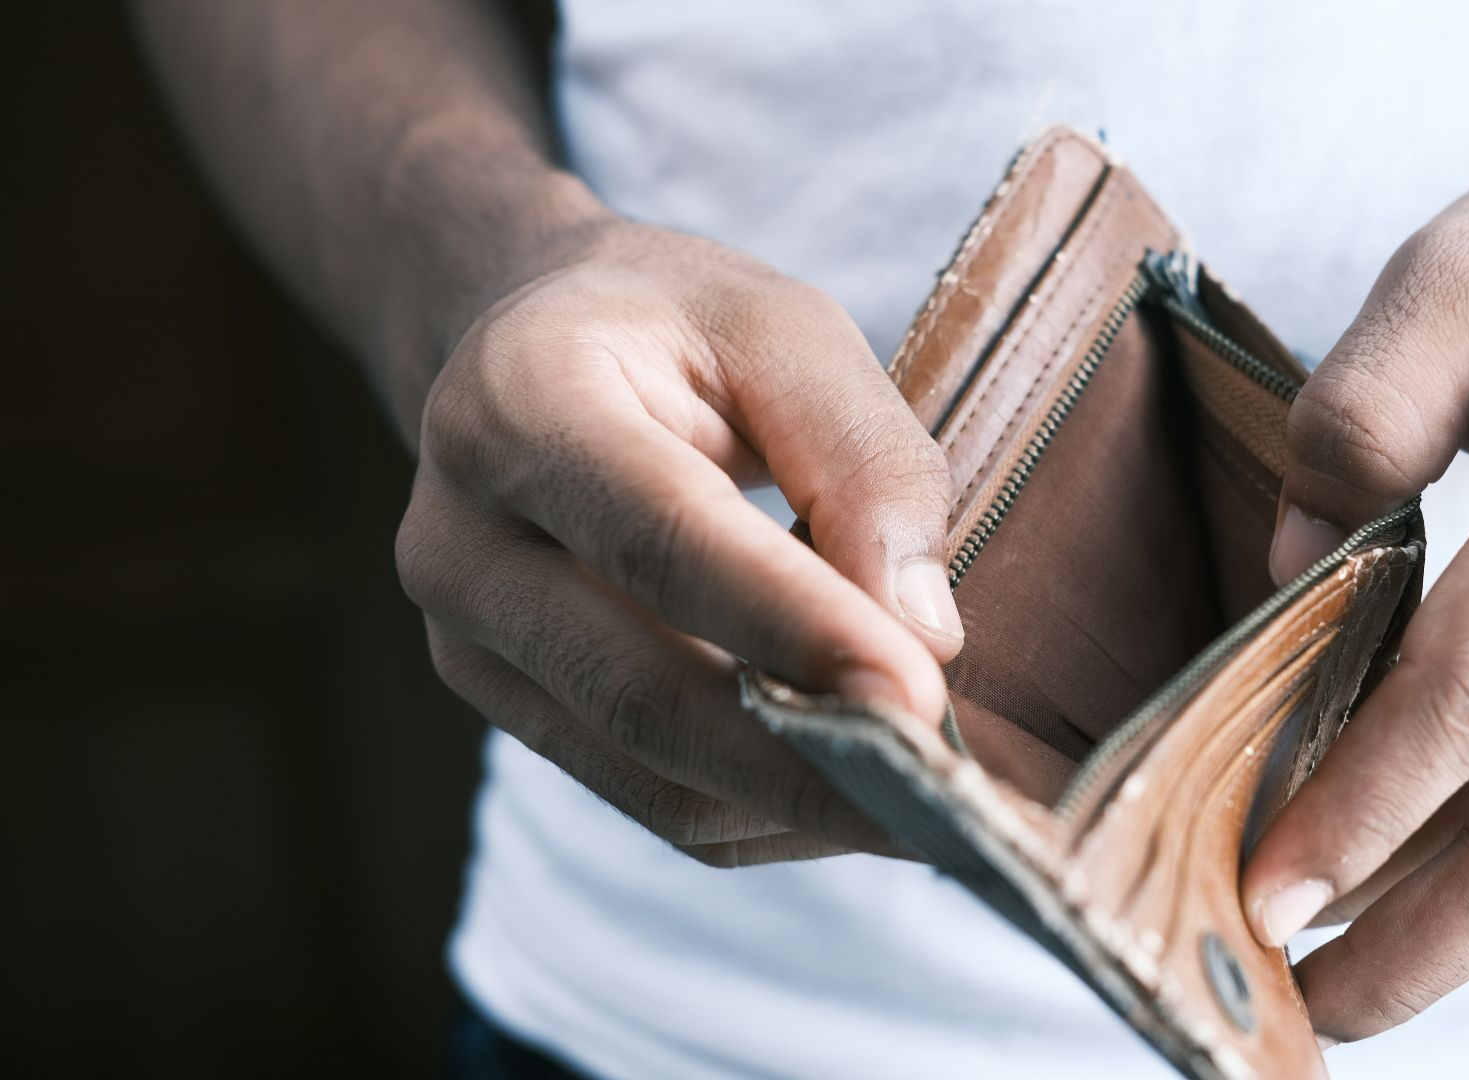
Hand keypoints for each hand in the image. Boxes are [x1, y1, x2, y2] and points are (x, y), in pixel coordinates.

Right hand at [397, 216, 964, 865]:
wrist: (531, 347)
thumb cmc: (676, 329)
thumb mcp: (788, 331)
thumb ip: (864, 462)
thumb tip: (924, 637)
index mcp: (523, 402)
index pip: (663, 541)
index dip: (795, 629)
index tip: (920, 699)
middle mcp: (462, 537)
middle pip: (641, 693)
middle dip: (807, 762)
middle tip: (947, 798)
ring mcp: (467, 640)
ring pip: (648, 776)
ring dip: (798, 805)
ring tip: (926, 802)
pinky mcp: (506, 707)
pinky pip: (651, 801)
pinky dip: (765, 814)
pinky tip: (851, 787)